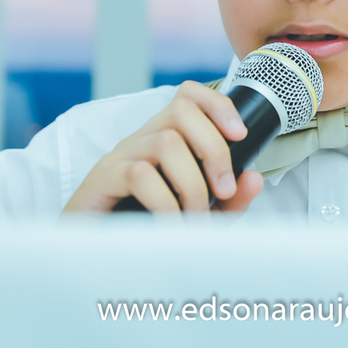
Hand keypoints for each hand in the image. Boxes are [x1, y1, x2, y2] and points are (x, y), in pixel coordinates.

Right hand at [62, 82, 264, 214]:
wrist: (93, 251)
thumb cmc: (146, 226)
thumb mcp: (199, 214)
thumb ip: (228, 200)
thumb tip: (254, 178)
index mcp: (165, 138)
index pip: (188, 96)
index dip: (218, 104)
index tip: (241, 135)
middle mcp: (142, 138)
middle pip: (182, 110)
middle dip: (214, 149)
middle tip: (223, 191)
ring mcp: (120, 155)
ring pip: (165, 142)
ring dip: (192, 184)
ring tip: (195, 218)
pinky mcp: (102, 178)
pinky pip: (139, 174)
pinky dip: (165, 202)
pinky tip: (171, 225)